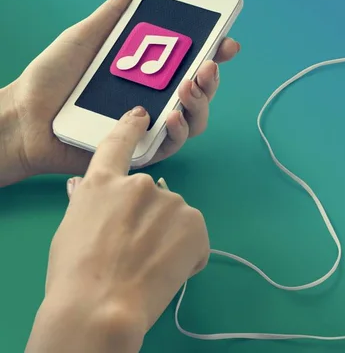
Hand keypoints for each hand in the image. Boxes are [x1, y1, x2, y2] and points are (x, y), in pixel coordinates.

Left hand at [0, 0, 239, 185]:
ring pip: (194, 119)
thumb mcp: (84, 37)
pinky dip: (179, 129)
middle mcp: (155, 100)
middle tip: (207, 64)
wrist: (25, 117)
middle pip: (199, 92)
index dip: (212, 52)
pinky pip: (172, 143)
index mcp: (148, 74)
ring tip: (190, 86)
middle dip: (211, 78)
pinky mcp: (142, 150)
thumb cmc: (52, 78)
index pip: (189, 63)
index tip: (225, 41)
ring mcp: (151, 126)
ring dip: (201, 102)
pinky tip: (172, 114)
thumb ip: (113, 15)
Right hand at [25, 107, 208, 352]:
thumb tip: (82, 187)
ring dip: (170, 240)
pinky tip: (167, 272)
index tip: (142, 115)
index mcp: (105, 183)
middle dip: (151, 223)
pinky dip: (187, 256)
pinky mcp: (196, 224)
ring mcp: (172, 202)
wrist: (102, 305)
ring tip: (150, 268)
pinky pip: (195, 241)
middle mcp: (141, 184)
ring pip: (177, 221)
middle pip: (155, 199)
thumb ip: (85, 203)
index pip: (118, 146)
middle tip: (136, 254)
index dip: (130, 129)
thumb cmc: (75, 273)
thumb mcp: (72, 231)